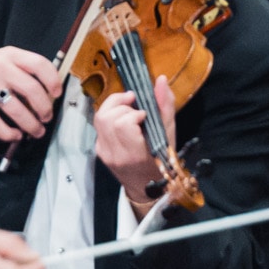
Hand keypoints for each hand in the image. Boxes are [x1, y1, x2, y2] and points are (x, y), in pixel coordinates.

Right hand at [0, 43, 64, 140]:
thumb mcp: (9, 59)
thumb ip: (27, 70)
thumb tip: (51, 95)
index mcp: (12, 55)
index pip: (39, 64)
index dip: (53, 80)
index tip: (57, 94)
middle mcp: (0, 67)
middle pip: (31, 89)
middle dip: (44, 108)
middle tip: (47, 117)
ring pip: (16, 109)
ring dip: (31, 125)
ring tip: (37, 131)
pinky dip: (9, 134)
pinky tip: (16, 135)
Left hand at [92, 75, 181, 199]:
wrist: (146, 187)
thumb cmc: (162, 162)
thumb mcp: (170, 135)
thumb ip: (165, 106)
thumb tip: (161, 80)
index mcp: (135, 153)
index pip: (122, 125)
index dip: (132, 113)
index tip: (144, 114)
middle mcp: (116, 154)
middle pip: (106, 118)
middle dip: (121, 105)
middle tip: (135, 107)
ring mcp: (105, 153)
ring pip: (99, 119)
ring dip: (113, 108)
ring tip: (128, 109)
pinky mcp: (99, 151)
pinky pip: (98, 127)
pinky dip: (109, 117)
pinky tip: (122, 120)